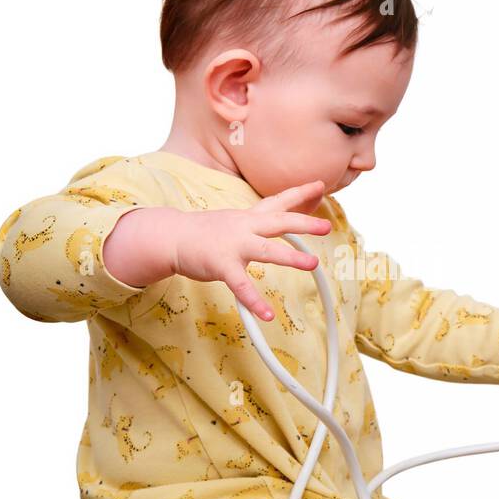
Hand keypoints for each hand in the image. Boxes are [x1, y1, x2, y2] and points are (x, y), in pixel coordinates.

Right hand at [103, 179, 331, 319]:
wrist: (172, 237)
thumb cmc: (206, 233)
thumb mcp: (235, 221)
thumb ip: (258, 222)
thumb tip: (278, 218)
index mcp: (249, 217)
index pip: (278, 201)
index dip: (300, 193)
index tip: (320, 185)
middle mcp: (244, 227)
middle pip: (278, 221)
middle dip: (304, 223)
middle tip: (326, 226)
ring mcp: (233, 246)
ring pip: (267, 250)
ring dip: (291, 257)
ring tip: (312, 264)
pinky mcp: (221, 265)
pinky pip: (241, 285)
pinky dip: (255, 301)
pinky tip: (268, 314)